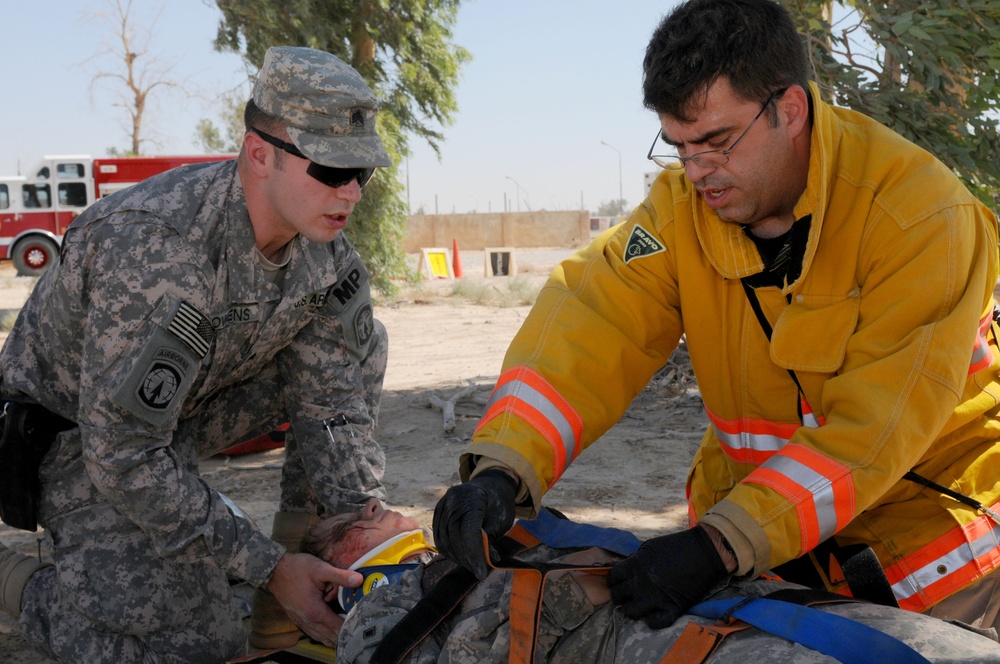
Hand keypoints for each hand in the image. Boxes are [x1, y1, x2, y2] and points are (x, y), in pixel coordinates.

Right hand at [267, 552, 362, 645]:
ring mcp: (301, 621)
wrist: (274, 570)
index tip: (361, 621)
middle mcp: (307, 620)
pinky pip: (313, 632)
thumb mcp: (321, 569)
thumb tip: (358, 580)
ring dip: (333, 634)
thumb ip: (340, 576)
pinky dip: (323, 632)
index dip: (350, 626)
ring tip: (345, 626)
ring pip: (321, 636)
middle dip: (343, 632)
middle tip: (356, 624)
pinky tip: (329, 627)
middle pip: (330, 636)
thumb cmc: (297, 568)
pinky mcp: (297, 618)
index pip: (337, 628)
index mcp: (315, 611)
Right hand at [432, 468, 517, 578]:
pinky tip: (461, 557)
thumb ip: (490, 539)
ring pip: (443, 540)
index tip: (481, 573)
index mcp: (472, 498)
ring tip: (471, 565)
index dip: (474, 554)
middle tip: (478, 571)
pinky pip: (439, 537)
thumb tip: (484, 561)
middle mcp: (452, 500)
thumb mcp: (501, 520)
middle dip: (466, 559)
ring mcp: (442, 505)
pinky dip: (449, 551)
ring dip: (457, 558)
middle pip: (454, 537)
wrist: (489, 485)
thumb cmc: (498, 503)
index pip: (469, 531)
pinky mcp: (437, 512)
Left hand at [608, 526, 727, 627]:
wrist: (705, 552)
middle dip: (621, 596)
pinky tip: (654, 614)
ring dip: (632, 610)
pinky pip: (654, 623)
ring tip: (638, 606)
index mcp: (635, 565)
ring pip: (630, 612)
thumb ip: (634, 560)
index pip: (612, 578)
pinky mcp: (672, 608)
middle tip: (629, 595)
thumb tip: (625, 571)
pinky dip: (652, 621)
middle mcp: (641, 583)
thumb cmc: (677, 546)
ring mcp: (655, 598)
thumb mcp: (649, 547)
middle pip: (617, 596)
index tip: (620, 582)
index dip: (614, 581)